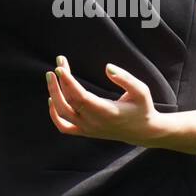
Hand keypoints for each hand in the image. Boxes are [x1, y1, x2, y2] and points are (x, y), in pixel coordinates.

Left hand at [46, 55, 163, 146]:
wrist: (143, 132)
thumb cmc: (142, 108)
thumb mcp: (141, 91)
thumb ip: (125, 78)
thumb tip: (107, 67)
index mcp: (106, 112)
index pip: (80, 97)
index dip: (68, 82)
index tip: (60, 67)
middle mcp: (94, 122)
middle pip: (68, 102)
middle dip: (60, 81)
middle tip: (58, 63)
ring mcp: (88, 129)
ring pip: (62, 113)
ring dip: (54, 94)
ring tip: (51, 76)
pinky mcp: (85, 132)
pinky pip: (63, 127)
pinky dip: (54, 115)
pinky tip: (52, 99)